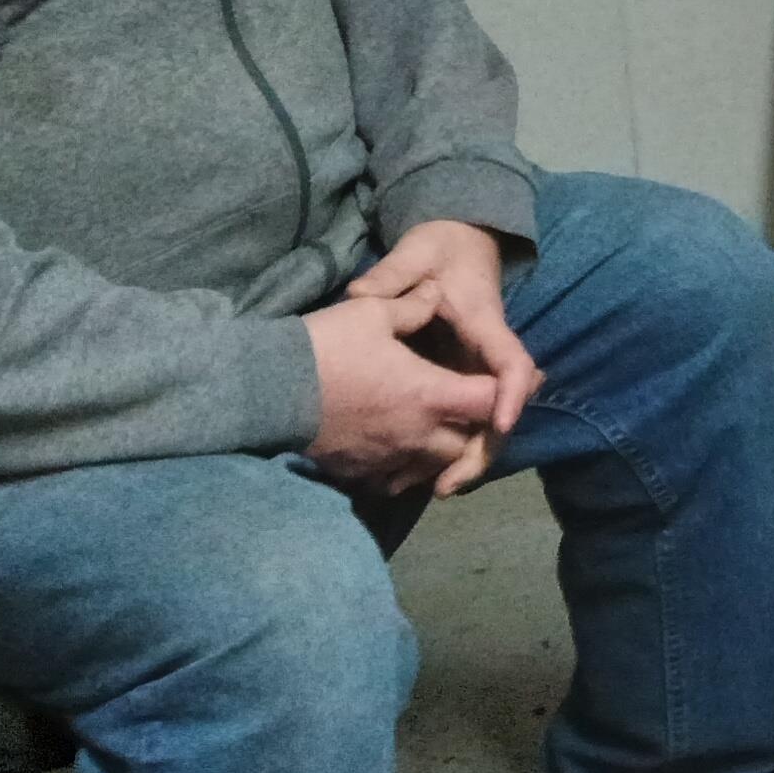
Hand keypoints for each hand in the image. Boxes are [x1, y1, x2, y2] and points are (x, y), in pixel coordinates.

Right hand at [304, 282, 505, 494]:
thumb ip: (414, 305)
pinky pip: (396, 478)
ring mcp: (388, 459)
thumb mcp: (372, 310)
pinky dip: (405, 468)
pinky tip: (397, 450)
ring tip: (435, 430)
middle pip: (467, 444)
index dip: (506, 392)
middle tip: (466, 407)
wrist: (267, 391)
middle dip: (473, 429)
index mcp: (429, 394)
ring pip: (433, 467)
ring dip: (441, 452)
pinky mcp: (360, 472)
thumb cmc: (326, 346)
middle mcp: (417, 435)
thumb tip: (437, 294)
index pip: (489, 402)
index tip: (504, 381)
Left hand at [349, 219, 542, 495]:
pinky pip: (461, 421)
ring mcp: (477, 371)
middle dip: (479, 452)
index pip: (511, 363)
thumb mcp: (419, 251)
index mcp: (485, 324)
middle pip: (500, 412)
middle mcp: (487, 356)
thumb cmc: (443, 246)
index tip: (498, 422)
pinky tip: (408, 474)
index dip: (511, 395)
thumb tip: (361, 295)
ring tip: (419, 491)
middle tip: (444, 486)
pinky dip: (443, 450)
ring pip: (481, 425)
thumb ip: (394, 274)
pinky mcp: (462, 380)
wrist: (461, 242)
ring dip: (460, 460)